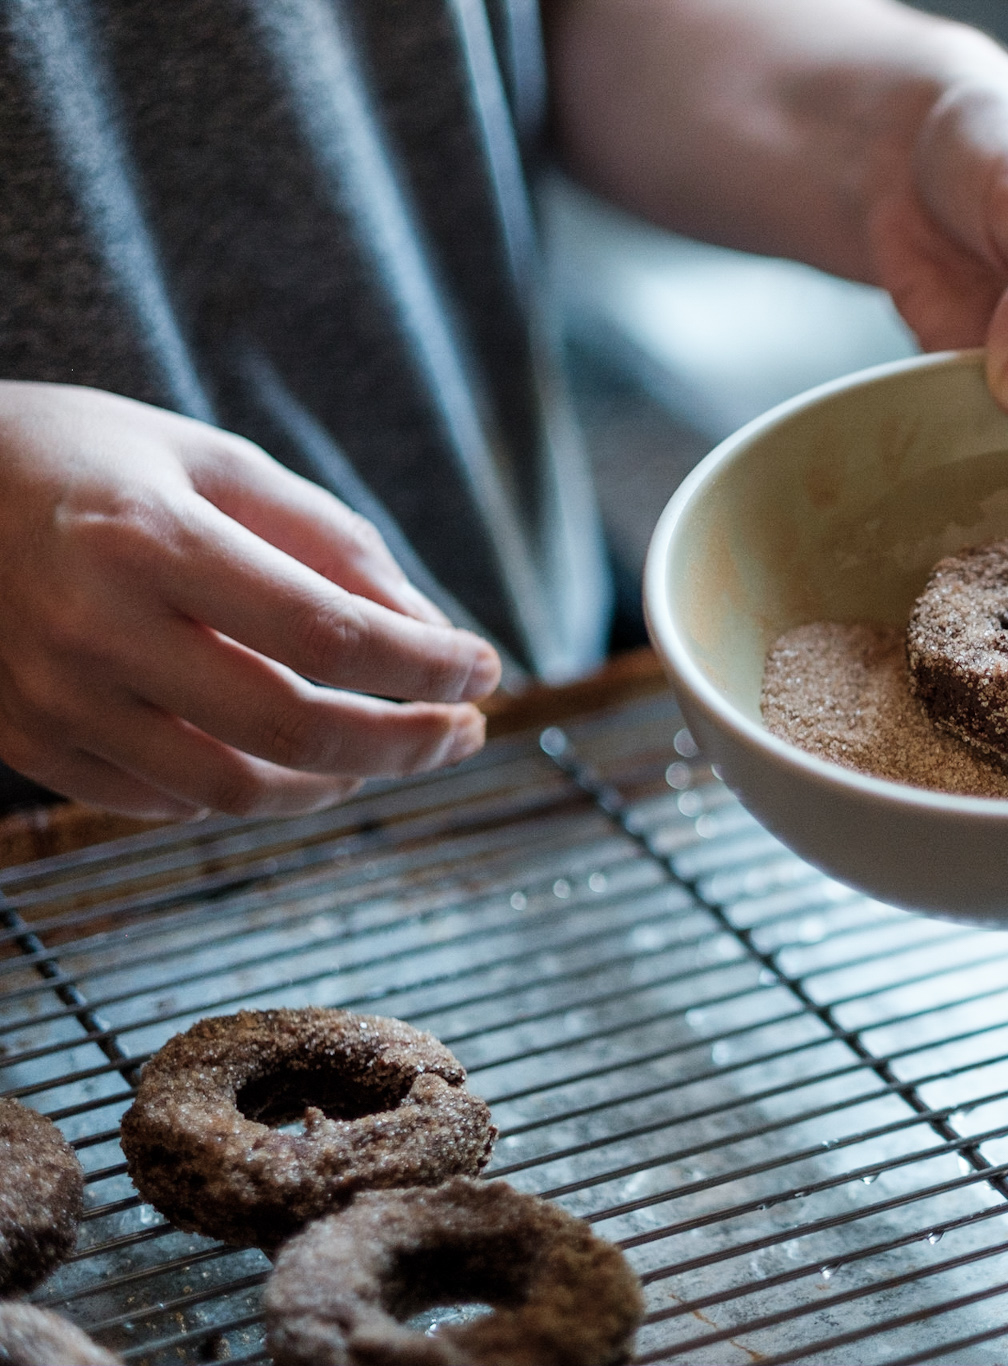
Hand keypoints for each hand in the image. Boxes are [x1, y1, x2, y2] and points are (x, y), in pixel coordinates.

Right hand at [0, 382, 500, 819]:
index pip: (328, 634)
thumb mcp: (214, 461)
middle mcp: (92, 629)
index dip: (427, 666)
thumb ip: (330, 544)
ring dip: (339, 782)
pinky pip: (164, 802)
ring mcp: (51, 699)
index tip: (485, 668)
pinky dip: (250, 788)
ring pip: (233, 791)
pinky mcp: (26, 742)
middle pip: (294, 731)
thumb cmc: (85, 459)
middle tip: (465, 730)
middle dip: (408, 743)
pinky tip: (292, 757)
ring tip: (391, 747)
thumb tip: (430, 631)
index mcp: (148, 538)